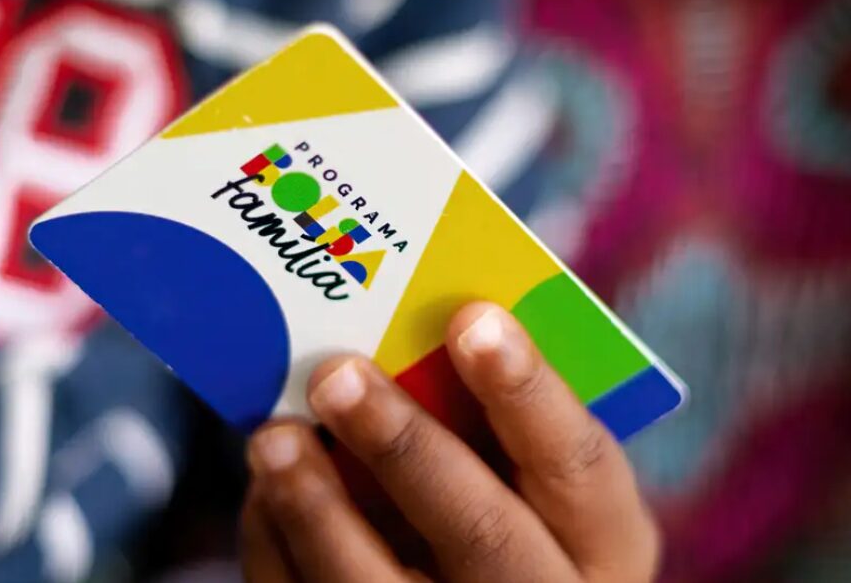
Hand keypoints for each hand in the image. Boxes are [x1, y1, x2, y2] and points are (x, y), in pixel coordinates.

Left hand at [242, 303, 658, 582]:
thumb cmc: (496, 512)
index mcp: (599, 540)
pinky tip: (265, 494)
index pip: (578, 463)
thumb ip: (486, 423)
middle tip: (336, 374)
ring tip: (274, 437)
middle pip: (482, 532)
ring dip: (317, 507)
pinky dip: (279, 546)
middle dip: (403, 447)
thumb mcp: (524, 479)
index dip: (527, 389)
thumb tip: (396, 330)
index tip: (472, 318)